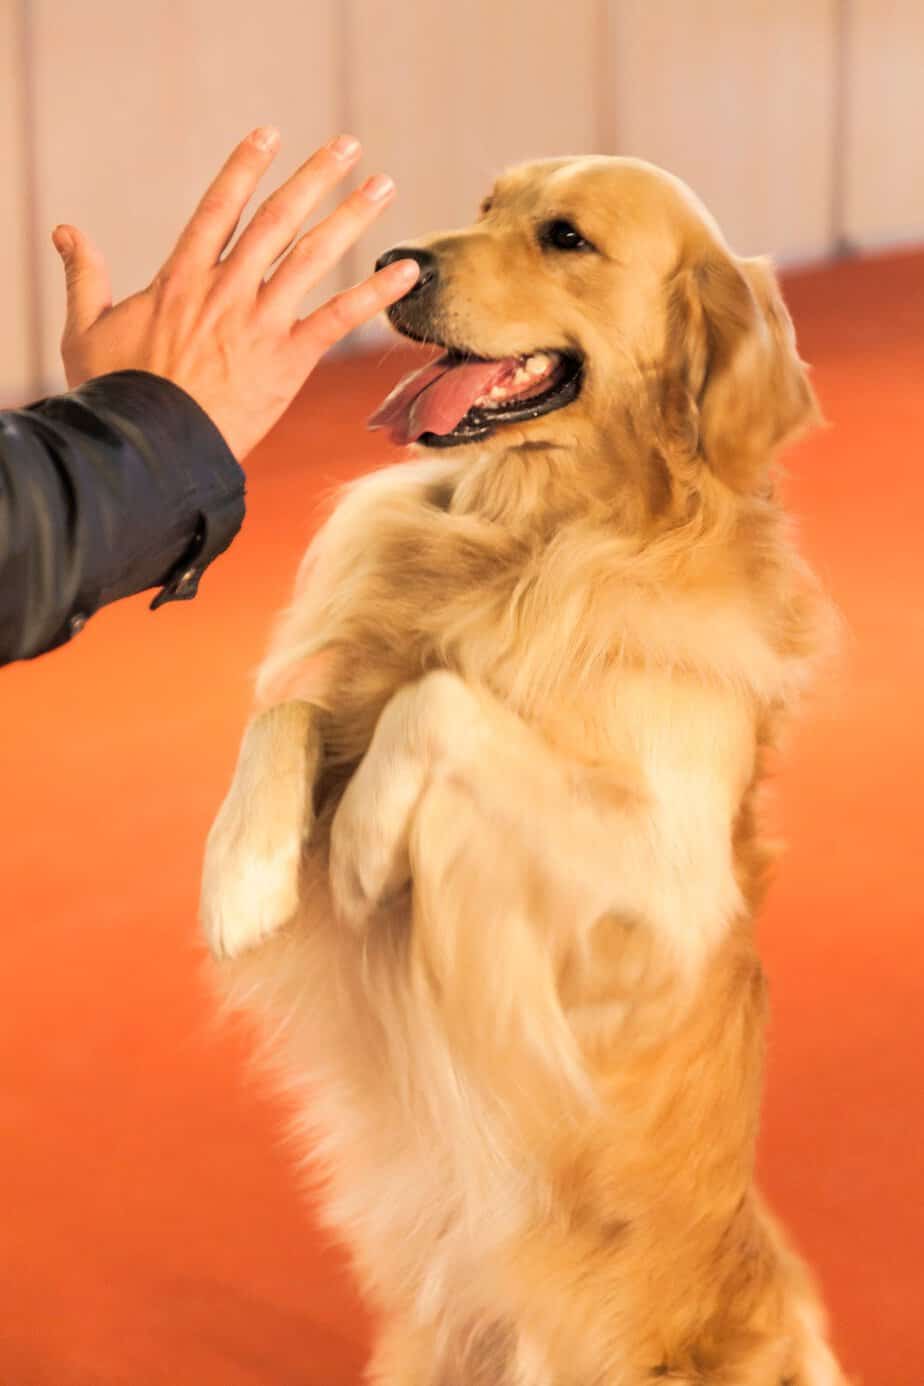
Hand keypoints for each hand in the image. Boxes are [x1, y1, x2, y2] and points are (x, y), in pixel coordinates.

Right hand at [52, 128, 418, 458]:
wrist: (150, 447)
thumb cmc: (116, 396)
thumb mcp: (87, 330)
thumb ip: (83, 276)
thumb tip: (65, 231)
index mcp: (180, 278)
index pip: (218, 207)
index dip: (245, 167)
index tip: (270, 135)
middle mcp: (226, 289)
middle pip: (277, 219)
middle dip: (315, 178)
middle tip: (349, 146)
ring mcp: (259, 322)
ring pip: (312, 256)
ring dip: (351, 217)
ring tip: (383, 186)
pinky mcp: (287, 360)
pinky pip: (339, 317)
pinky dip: (375, 293)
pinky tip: (407, 271)